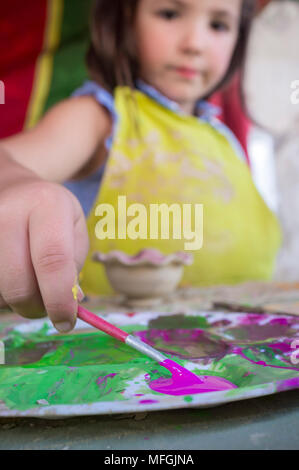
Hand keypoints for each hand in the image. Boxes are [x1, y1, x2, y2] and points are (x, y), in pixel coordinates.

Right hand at [0, 176, 88, 332]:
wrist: (12, 189)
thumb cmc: (51, 213)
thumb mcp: (74, 229)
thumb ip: (72, 266)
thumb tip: (69, 304)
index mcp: (46, 205)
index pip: (52, 260)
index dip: (60, 299)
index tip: (66, 322)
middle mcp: (8, 212)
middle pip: (18, 281)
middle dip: (36, 307)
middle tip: (48, 308)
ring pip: (0, 290)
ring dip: (16, 301)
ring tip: (29, 283)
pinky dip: (2, 293)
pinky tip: (12, 278)